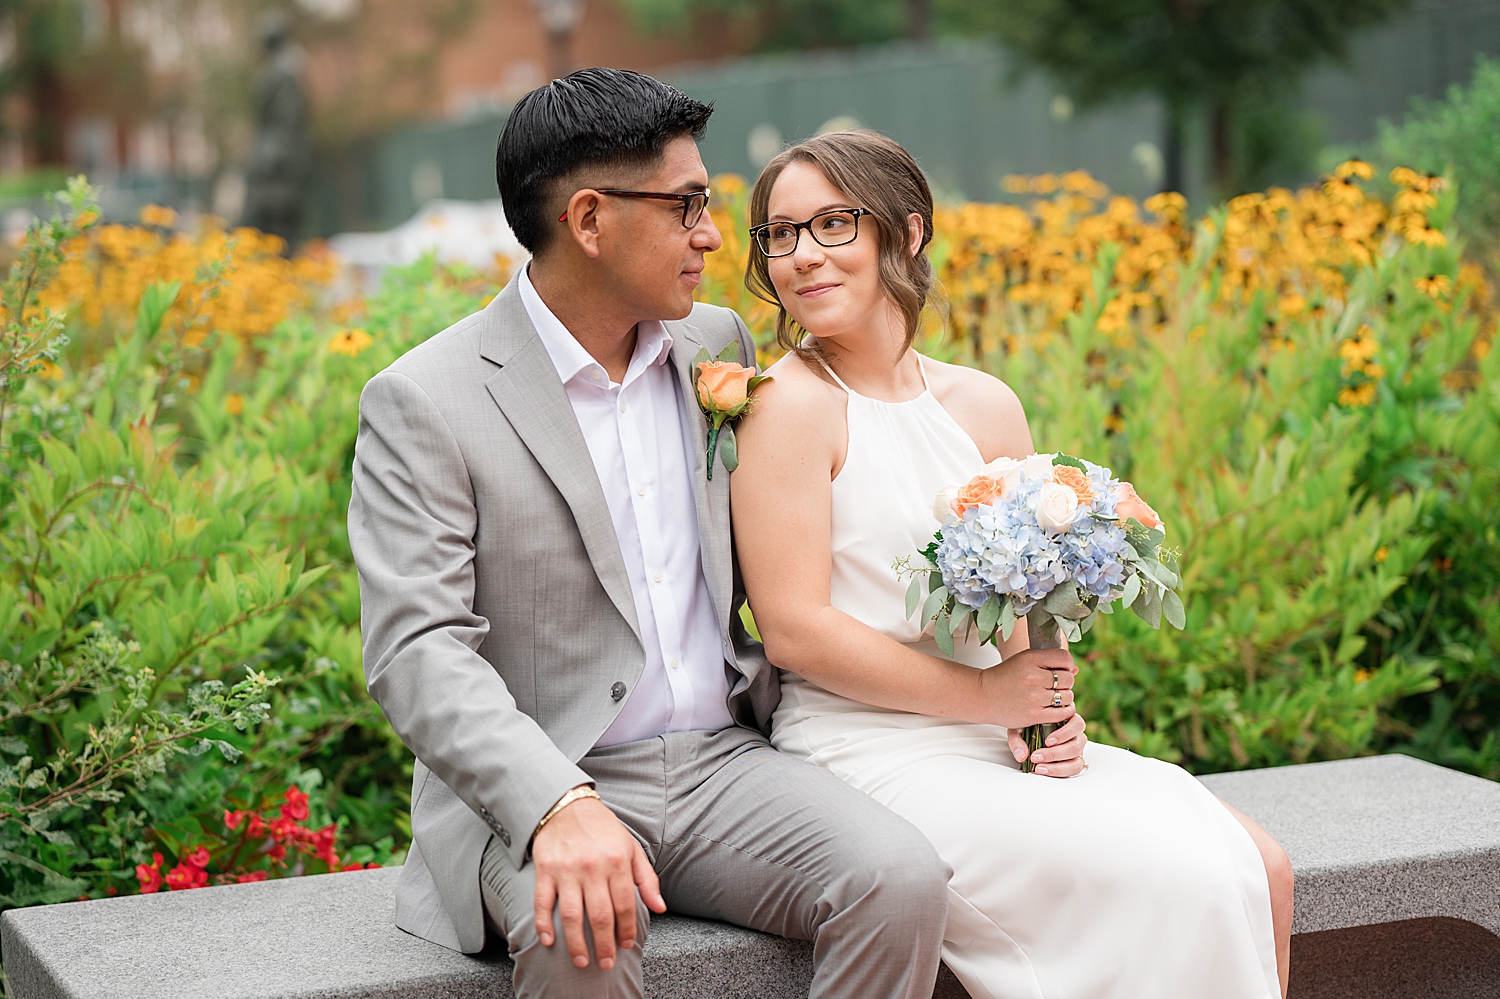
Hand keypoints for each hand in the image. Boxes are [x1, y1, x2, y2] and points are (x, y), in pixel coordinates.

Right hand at [531, 796, 666, 969]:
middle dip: (604, 945)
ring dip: (576, 943)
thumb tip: (660, 907)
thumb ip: (647, 879)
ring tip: (581, 961)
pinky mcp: (545, 870)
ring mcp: (566, 870)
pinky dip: (543, 924)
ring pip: (570, 915)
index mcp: (617, 862)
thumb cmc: (603, 829)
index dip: (626, 930)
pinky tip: (549, 941)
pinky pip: (542, 902)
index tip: (626, 945)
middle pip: (599, 916)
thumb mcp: (631, 848)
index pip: (624, 906)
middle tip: (606, 963)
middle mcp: (592, 867)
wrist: (568, 806)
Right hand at [977, 646, 1077, 729]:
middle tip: (1053, 686)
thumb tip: (1076, 669)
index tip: (1059, 669)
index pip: (1065, 658)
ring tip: (1052, 697)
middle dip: (1065, 682)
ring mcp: (1034, 697)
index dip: (1067, 664)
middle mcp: (1033, 677)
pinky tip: (1054, 708)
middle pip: (1069, 678)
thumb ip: (1049, 661)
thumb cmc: (1006, 676)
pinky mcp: (1034, 715)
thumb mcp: (1024, 660)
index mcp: (1030, 659)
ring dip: (1064, 698)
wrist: (983, 696)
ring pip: (1068, 696)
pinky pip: (1063, 712)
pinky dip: (1064, 711)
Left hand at [1009, 710, 1088, 777]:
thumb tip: (1021, 756)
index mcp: (1069, 720)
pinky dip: (1058, 773)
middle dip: (1055, 754)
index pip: (1077, 724)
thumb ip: (1018, 740)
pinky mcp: (1073, 763)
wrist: (1026, 736)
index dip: (1065, 733)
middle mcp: (1076, 736)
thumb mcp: (1019, 729)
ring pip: (1076, 762)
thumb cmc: (1027, 727)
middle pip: (1076, 746)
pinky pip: (1072, 771)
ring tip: (1038, 768)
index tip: (1047, 742)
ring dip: (1057, 767)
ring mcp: (1076, 751)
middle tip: (1036, 757)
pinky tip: (1043, 772)